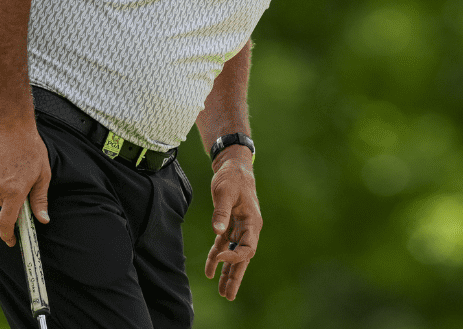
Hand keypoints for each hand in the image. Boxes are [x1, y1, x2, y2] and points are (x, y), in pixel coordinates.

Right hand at [0, 120, 51, 246]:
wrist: (9, 123)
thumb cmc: (29, 146)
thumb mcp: (43, 173)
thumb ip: (40, 198)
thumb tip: (43, 219)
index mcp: (14, 191)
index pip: (6, 222)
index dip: (8, 235)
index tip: (12, 241)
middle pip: (4, 204)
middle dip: (14, 198)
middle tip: (24, 181)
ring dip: (6, 185)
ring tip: (15, 164)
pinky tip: (5, 160)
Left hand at [204, 148, 261, 299]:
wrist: (233, 166)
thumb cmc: (232, 177)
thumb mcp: (225, 192)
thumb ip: (221, 212)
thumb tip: (218, 231)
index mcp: (252, 222)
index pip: (247, 249)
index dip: (234, 257)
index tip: (219, 258)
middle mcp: (248, 229)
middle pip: (243, 258)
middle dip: (236, 277)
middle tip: (229, 296)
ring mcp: (239, 228)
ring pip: (233, 255)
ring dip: (228, 273)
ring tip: (223, 292)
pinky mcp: (229, 226)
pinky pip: (223, 246)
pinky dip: (217, 258)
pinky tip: (210, 272)